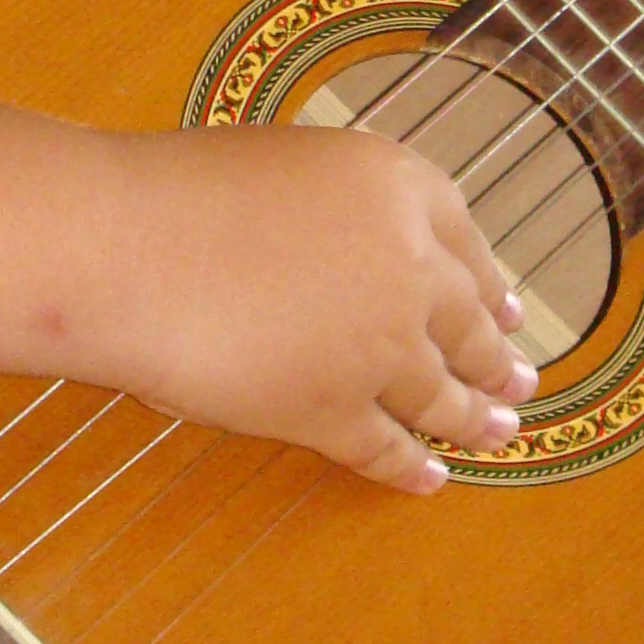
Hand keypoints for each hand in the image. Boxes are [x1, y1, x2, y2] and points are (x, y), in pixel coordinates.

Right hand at [88, 122, 537, 495]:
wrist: (124, 248)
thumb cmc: (177, 193)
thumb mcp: (286, 163)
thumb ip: (340, 210)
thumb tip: (354, 251)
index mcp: (399, 188)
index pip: (467, 244)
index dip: (488, 285)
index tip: (504, 310)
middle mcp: (409, 267)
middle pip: (470, 324)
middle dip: (498, 358)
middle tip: (519, 380)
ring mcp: (379, 346)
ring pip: (443, 395)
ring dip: (475, 419)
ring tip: (498, 434)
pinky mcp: (335, 411)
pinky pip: (386, 448)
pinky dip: (410, 468)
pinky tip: (428, 479)